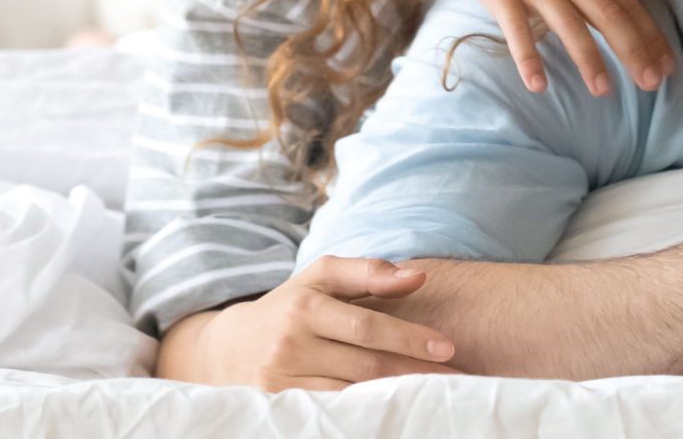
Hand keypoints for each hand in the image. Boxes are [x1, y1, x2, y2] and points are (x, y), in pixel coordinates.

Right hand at [159, 256, 459, 390]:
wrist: (224, 349)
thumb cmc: (288, 306)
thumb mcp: (320, 278)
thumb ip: (369, 272)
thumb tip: (418, 277)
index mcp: (305, 306)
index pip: (368, 325)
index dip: (410, 338)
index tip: (448, 348)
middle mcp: (291, 343)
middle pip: (365, 363)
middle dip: (414, 372)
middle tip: (457, 377)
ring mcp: (282, 380)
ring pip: (351, 392)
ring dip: (396, 395)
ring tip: (434, 395)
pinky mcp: (278, 406)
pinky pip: (332, 411)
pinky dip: (365, 411)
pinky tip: (393, 409)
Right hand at [433, 0, 671, 95]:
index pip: (628, 2)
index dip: (650, 34)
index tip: (668, 65)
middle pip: (607, 14)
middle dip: (632, 49)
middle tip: (651, 84)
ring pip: (568, 24)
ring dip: (588, 59)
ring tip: (604, 90)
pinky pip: (516, 30)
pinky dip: (527, 57)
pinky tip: (538, 85)